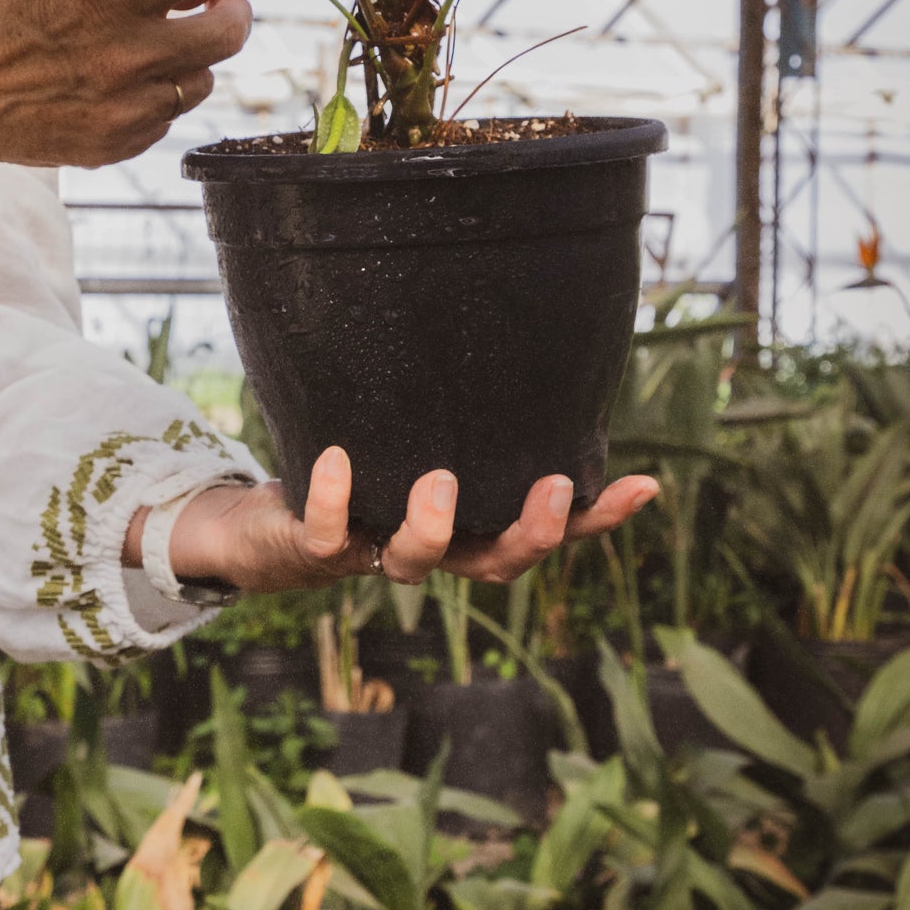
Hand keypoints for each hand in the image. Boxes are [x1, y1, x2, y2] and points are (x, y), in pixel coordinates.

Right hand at [0, 0, 284, 170]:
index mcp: (101, 2)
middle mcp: (122, 56)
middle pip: (226, 32)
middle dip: (234, 12)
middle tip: (216, 3)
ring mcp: (124, 108)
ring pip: (205, 80)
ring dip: (196, 60)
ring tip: (159, 48)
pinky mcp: (118, 145)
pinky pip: (169, 117)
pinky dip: (161, 98)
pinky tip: (124, 86)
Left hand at [160, 447, 658, 593]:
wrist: (265, 526)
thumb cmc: (357, 473)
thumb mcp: (414, 439)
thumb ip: (460, 415)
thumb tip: (517, 343)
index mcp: (465, 528)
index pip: (542, 533)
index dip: (594, 520)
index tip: (643, 485)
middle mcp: (430, 550)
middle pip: (494, 566)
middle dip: (530, 534)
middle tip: (552, 489)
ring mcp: (374, 553)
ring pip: (415, 562)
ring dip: (433, 527)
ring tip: (441, 480)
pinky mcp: (316, 548)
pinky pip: (330, 534)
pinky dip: (336, 499)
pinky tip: (341, 456)